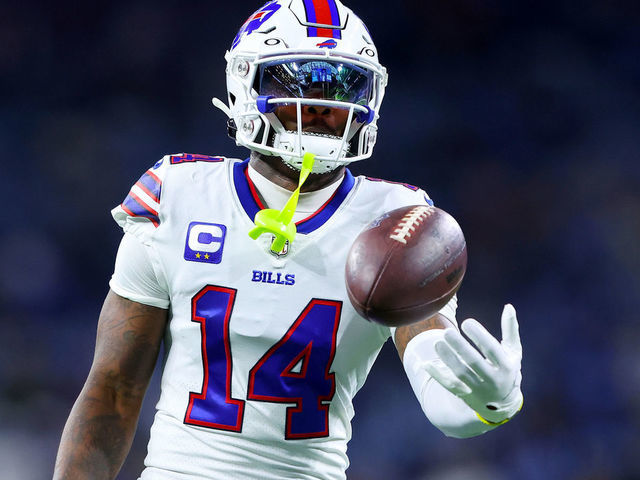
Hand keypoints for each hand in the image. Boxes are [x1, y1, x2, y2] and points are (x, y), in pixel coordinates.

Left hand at [423, 304, 522, 423]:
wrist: (503, 406)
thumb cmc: (507, 370)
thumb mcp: (513, 352)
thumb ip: (510, 330)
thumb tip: (508, 306)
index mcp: (506, 366)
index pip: (492, 350)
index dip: (479, 336)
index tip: (466, 322)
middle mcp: (493, 379)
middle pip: (474, 363)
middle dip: (460, 347)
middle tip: (447, 332)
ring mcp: (479, 390)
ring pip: (461, 374)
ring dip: (448, 359)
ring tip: (437, 342)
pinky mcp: (466, 396)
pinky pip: (450, 386)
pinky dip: (437, 375)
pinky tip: (425, 364)